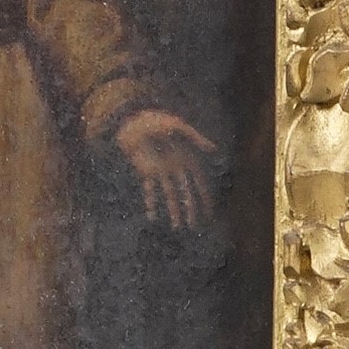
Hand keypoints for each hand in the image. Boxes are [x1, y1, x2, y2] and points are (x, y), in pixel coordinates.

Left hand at [118, 107, 219, 230]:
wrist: (134, 122)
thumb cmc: (157, 121)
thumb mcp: (178, 126)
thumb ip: (196, 138)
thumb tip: (214, 149)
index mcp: (186, 158)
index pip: (199, 182)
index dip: (205, 197)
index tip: (209, 213)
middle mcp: (175, 167)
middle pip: (185, 193)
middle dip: (190, 209)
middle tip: (194, 226)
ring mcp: (161, 171)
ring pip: (169, 195)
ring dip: (173, 210)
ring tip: (177, 227)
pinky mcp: (146, 172)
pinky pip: (149, 190)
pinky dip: (151, 203)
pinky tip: (152, 217)